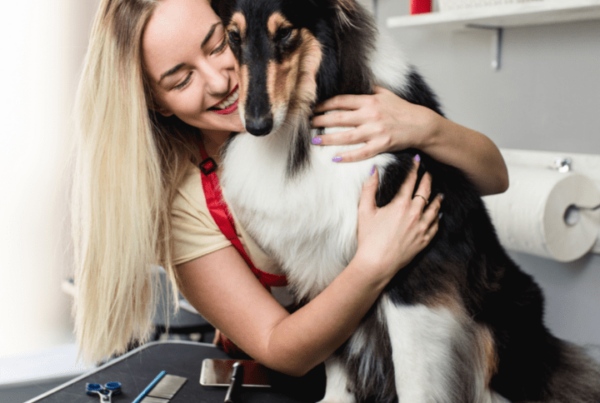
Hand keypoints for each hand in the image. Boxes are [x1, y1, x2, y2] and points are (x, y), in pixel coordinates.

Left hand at [311, 87, 441, 161]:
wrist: (421, 125)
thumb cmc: (402, 109)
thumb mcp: (385, 93)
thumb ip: (368, 89)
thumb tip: (354, 80)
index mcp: (369, 100)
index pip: (341, 101)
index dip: (324, 104)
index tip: (312, 108)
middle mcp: (370, 114)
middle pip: (339, 117)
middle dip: (320, 120)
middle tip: (307, 124)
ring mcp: (376, 130)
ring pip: (346, 136)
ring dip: (329, 138)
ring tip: (315, 140)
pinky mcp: (382, 144)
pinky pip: (361, 152)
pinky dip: (347, 156)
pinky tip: (334, 157)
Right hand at [354, 157, 441, 280]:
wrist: (377, 264)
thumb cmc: (368, 238)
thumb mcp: (364, 210)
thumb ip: (369, 188)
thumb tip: (373, 170)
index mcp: (401, 204)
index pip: (411, 181)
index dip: (414, 169)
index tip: (417, 161)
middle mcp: (415, 214)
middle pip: (426, 191)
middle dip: (428, 180)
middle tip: (428, 173)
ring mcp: (422, 228)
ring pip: (435, 208)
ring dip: (437, 198)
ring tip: (438, 193)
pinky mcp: (424, 240)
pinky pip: (436, 225)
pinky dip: (438, 217)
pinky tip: (438, 214)